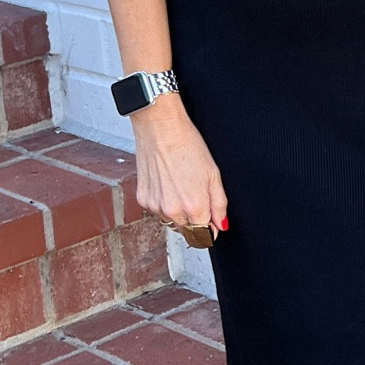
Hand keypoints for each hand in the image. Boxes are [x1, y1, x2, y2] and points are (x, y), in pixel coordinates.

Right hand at [128, 95, 227, 232]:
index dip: (209, 228)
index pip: (204, 236)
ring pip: (171, 221)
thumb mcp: (213, 175)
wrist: (161, 129)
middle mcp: (173, 211)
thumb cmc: (188, 146)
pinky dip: (163, 202)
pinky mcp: (143, 199)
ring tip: (180, 186)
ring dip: (178, 212)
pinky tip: (166, 183)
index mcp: (195, 207)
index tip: (210, 220)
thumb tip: (221, 225)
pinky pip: (156, 210)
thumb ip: (219, 205)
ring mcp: (155, 206)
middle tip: (195, 196)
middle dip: (194, 221)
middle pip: (187, 231)